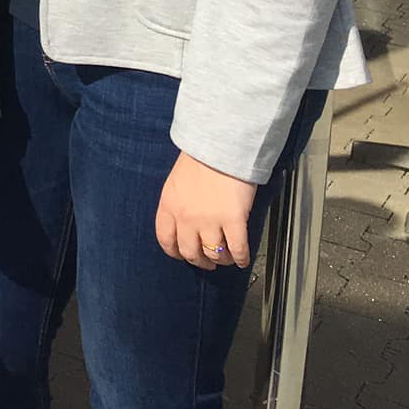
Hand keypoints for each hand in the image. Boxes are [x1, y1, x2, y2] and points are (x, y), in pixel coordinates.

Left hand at [156, 150, 255, 269]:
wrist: (220, 146)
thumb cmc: (200, 159)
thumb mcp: (177, 182)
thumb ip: (178, 203)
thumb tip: (185, 221)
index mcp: (169, 205)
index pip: (165, 239)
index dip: (174, 252)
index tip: (182, 255)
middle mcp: (186, 217)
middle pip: (190, 252)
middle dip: (199, 261)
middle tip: (208, 262)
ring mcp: (210, 221)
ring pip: (214, 254)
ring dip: (221, 260)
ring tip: (227, 258)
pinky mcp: (233, 221)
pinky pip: (237, 250)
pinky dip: (241, 258)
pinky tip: (243, 259)